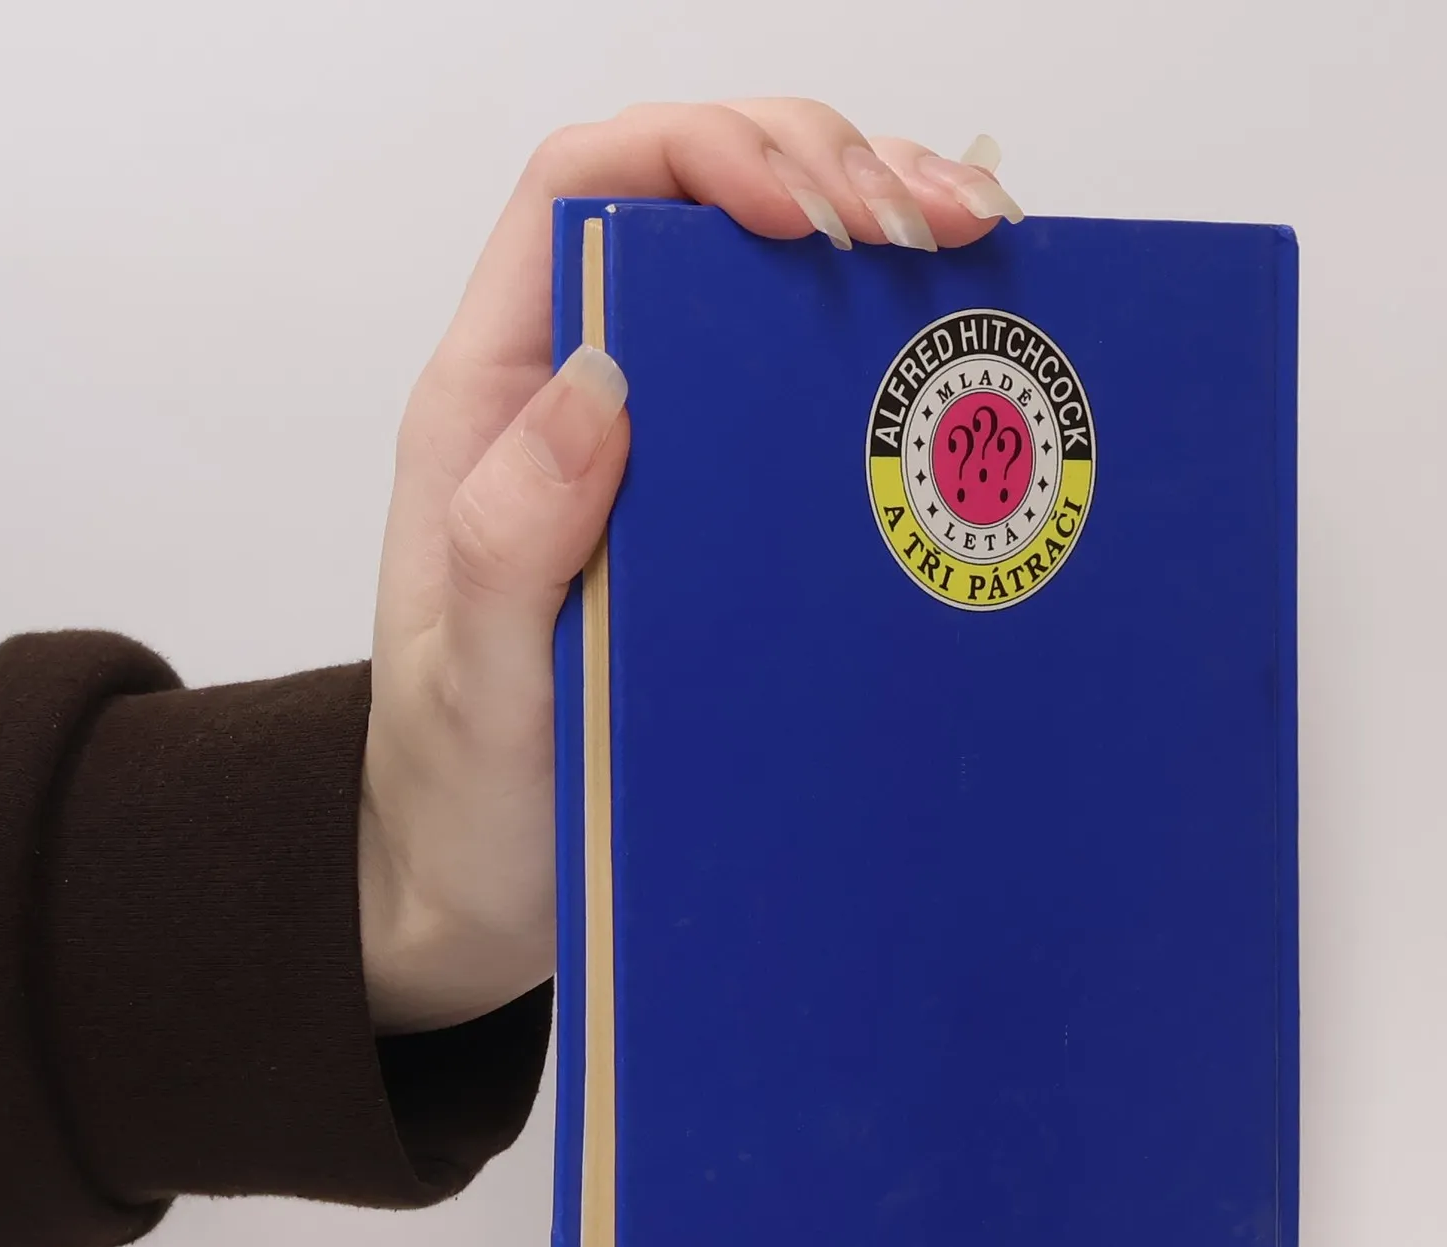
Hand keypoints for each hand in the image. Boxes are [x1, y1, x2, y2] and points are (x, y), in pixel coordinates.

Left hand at [359, 102, 1021, 1031]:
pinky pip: (809, 403)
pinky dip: (890, 363)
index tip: (814, 217)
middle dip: (828, 173)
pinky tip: (965, 373)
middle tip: (943, 229)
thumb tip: (604, 379)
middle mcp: (584, 402)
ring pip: (768, 288)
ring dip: (877, 246)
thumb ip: (507, 541)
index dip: (707, 156)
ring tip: (982, 260)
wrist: (480, 890)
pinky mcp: (724, 520)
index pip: (591, 190)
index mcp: (502, 404)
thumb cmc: (464, 793)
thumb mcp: (476, 687)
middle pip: (702, 204)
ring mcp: (663, 456)